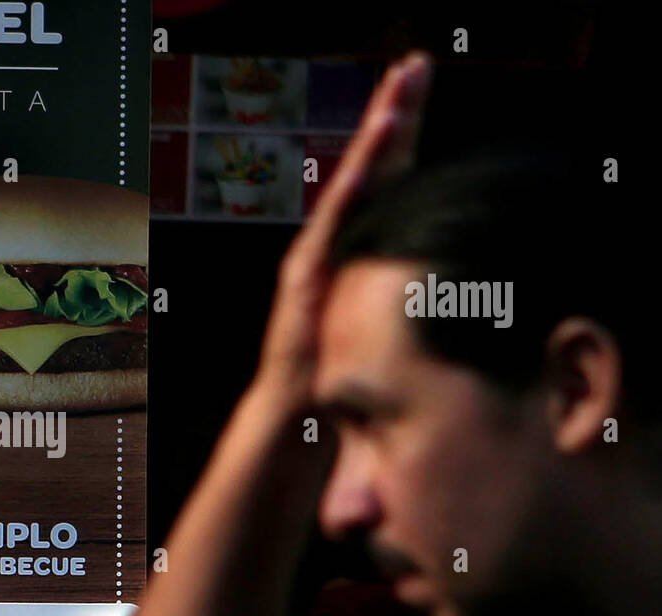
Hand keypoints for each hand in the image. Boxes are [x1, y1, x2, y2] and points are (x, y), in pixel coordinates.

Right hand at [255, 51, 432, 401]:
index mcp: (359, 239)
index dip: (406, 129)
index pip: (389, 174)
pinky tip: (367, 164)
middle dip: (393, 112)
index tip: (422, 84)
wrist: (299, 405)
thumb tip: (461, 258)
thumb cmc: (343, 364)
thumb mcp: (389, 313)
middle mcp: (336, 237)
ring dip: (374, 142)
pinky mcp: (304, 276)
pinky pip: (330, 227)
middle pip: (371, 164)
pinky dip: (350, 193)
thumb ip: (410, 279)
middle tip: (414, 65)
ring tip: (395, 99)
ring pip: (351, 186)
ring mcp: (316, 252)